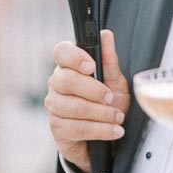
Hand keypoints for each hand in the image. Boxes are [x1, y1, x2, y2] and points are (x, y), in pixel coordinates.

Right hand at [45, 30, 128, 172]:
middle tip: (111, 98)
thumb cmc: (107, 104)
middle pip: (67, 80)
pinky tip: (114, 130)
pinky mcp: (57, 128)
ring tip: (118, 118)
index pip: (61, 52)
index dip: (74, 57)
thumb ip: (109, 60)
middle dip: (94, 90)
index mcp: (69, 67)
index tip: (91, 66)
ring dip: (102, 114)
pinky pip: (78, 127)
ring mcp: (54, 106)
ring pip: (74, 106)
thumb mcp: (114, 82)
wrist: (105, 137)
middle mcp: (57, 84)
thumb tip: (106, 35)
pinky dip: (100, 130)